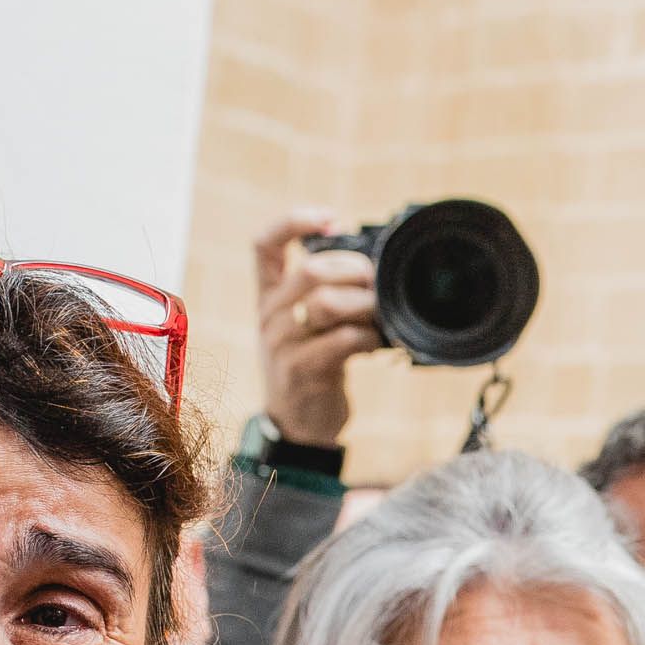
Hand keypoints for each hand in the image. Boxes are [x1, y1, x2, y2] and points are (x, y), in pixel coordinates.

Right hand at [254, 208, 386, 447]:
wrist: (299, 424)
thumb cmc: (313, 366)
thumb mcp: (309, 324)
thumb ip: (326, 293)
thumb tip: (371, 264)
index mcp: (269, 296)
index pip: (264, 245)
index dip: (293, 222)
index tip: (330, 221)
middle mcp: (268, 315)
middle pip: (310, 271)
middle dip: (355, 271)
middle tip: (377, 285)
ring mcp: (280, 344)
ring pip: (326, 303)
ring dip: (364, 305)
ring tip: (379, 316)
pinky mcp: (299, 370)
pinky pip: (340, 340)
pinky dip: (366, 337)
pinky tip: (374, 345)